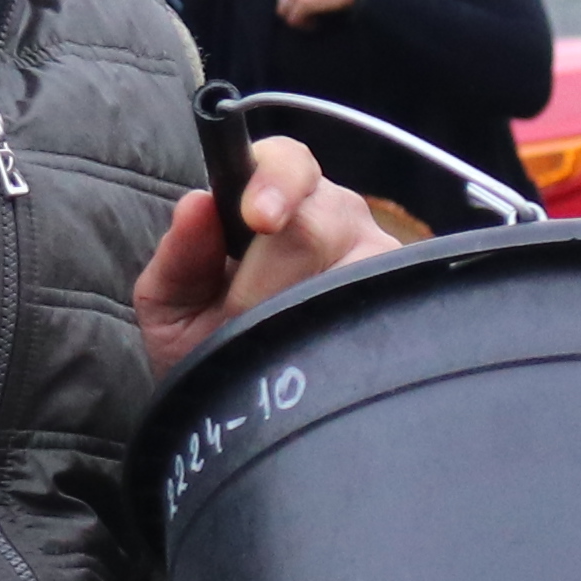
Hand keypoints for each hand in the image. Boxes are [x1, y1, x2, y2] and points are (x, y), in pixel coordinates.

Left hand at [134, 136, 392, 379]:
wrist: (241, 417)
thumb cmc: (204, 350)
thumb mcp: (172, 309)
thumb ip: (179, 257)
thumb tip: (196, 203)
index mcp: (276, 199)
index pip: (287, 163)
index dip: (274, 183)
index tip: (256, 218)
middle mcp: (336, 217)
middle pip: (311, 225)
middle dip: (262, 284)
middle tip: (241, 322)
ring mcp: (379, 257)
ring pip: (345, 271)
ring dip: (295, 316)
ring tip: (275, 343)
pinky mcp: (408, 301)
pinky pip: (377, 308)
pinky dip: (336, 336)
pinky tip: (319, 354)